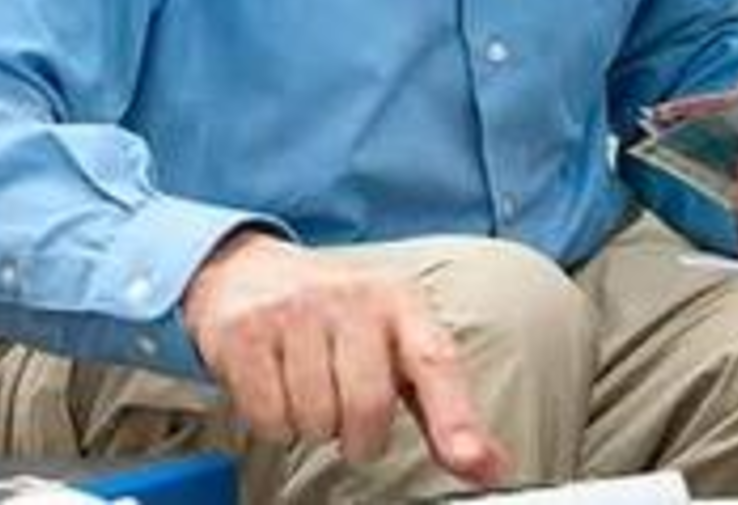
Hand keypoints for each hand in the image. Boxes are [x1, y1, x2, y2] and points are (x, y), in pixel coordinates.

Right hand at [181, 232, 508, 485]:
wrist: (246, 271)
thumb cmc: (337, 320)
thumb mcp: (396, 345)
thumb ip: (444, 410)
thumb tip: (492, 466)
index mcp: (401, 303)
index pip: (437, 361)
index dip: (457, 418)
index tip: (474, 462)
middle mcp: (353, 298)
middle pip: (368, 407)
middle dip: (359, 437)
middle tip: (348, 417)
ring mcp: (296, 310)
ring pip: (315, 419)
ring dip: (312, 426)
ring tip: (309, 391)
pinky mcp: (245, 330)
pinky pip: (269, 417)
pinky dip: (274, 424)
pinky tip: (275, 388)